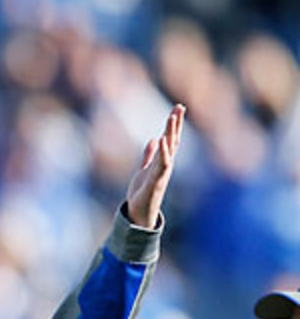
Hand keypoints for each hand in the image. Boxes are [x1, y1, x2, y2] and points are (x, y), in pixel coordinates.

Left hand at [125, 103, 184, 227]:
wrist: (139, 212)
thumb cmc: (143, 192)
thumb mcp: (144, 169)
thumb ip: (149, 155)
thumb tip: (154, 139)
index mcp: (162, 161)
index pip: (170, 139)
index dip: (174, 124)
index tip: (177, 108)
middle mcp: (165, 164)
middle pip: (173, 140)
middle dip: (175, 124)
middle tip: (179, 107)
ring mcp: (162, 172)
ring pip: (169, 149)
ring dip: (171, 133)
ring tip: (172, 118)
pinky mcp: (155, 181)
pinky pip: (161, 164)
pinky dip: (163, 152)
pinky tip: (163, 140)